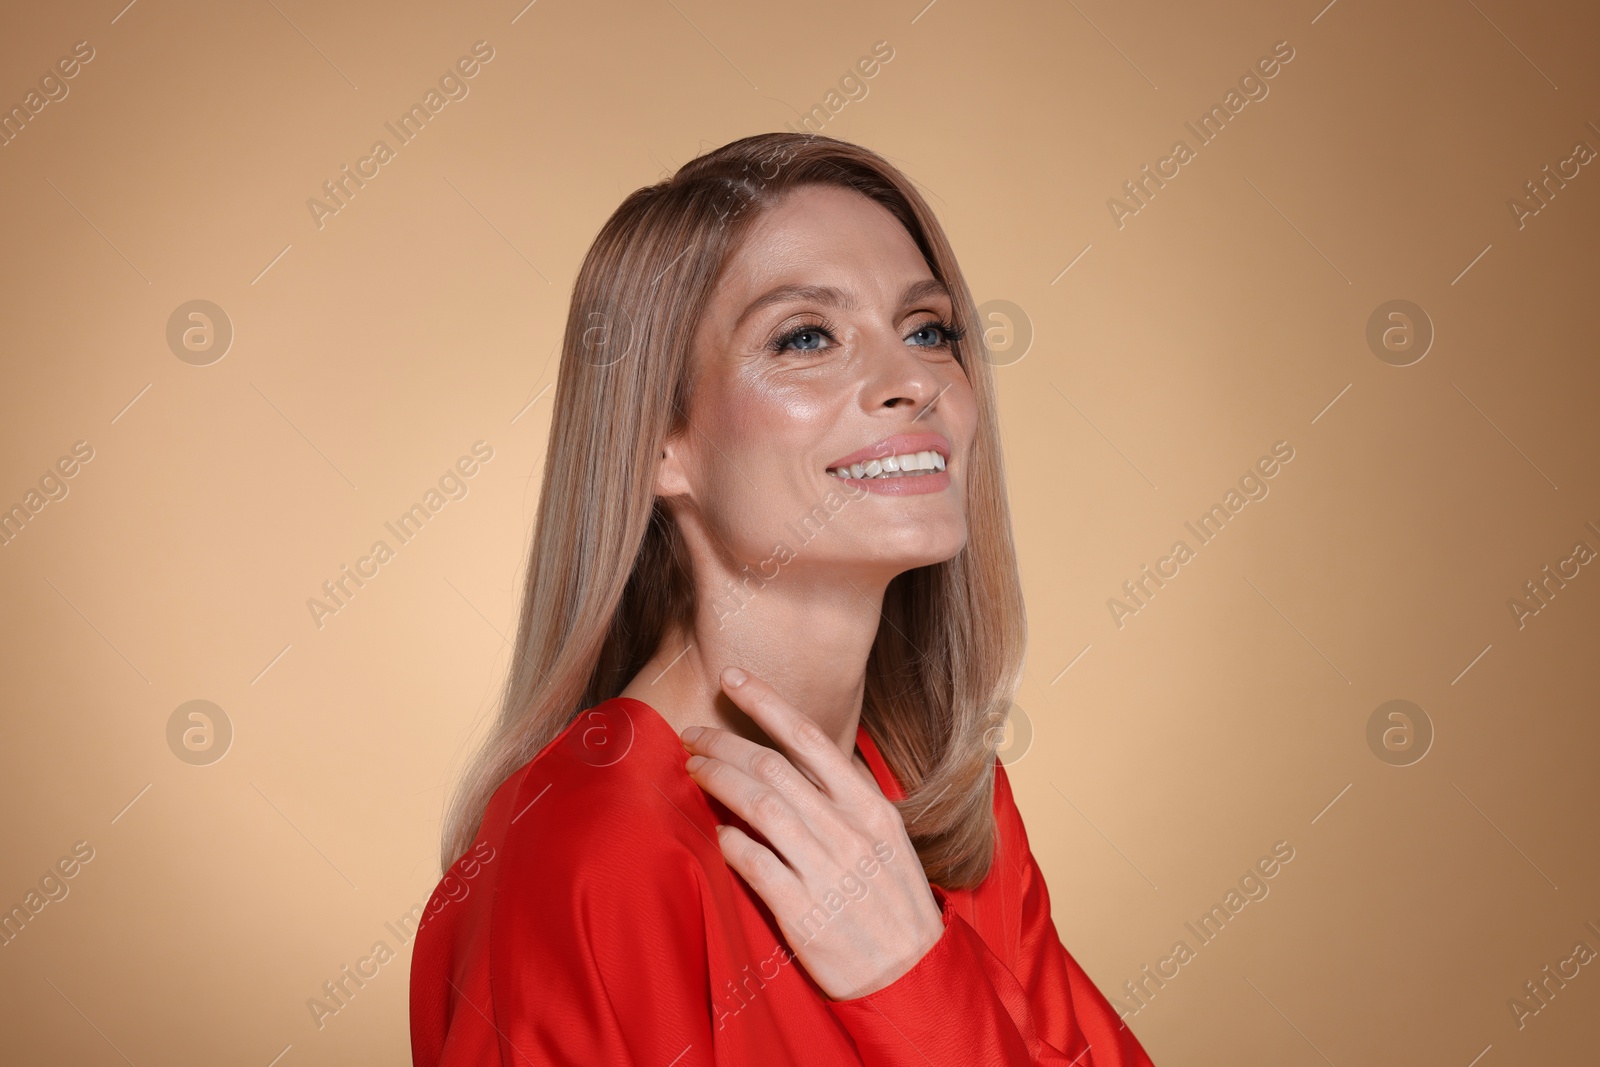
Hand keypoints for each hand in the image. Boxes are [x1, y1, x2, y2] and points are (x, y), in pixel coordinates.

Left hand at [680, 666, 946, 999]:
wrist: (911, 976)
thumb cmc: (893, 903)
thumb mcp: (886, 840)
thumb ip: (844, 802)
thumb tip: (794, 767)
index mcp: (870, 806)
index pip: (810, 738)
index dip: (765, 702)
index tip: (731, 678)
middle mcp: (848, 830)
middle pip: (772, 767)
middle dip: (724, 743)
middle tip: (692, 734)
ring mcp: (826, 870)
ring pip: (758, 806)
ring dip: (718, 781)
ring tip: (693, 769)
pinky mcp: (803, 911)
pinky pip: (754, 863)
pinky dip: (730, 842)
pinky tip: (717, 832)